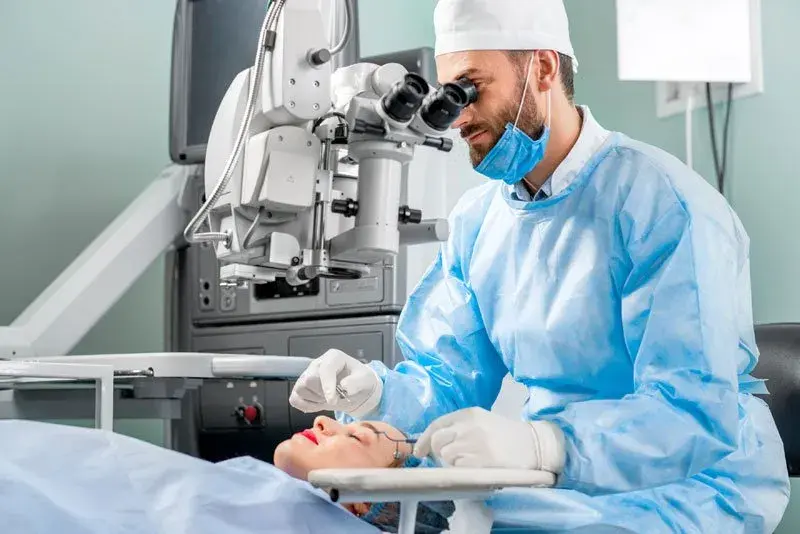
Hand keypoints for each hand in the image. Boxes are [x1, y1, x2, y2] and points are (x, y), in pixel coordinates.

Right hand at [289, 349, 382, 416]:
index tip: (333, 400)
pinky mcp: (301, 388)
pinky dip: (305, 406)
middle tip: (335, 398)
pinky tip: (318, 404)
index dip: (327, 386)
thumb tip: (344, 386)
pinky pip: (295, 399)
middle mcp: (317, 364)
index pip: (324, 369)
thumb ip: (356, 382)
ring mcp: (307, 375)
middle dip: (322, 394)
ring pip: (300, 389)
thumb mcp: (365, 380)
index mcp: (333, 357)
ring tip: (327, 399)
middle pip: (309, 380)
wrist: (356, 390)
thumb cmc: (360, 381)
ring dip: (315, 400)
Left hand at [413, 407, 565, 472]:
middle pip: (438, 440)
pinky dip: (463, 470)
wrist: (533, 446)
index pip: (437, 424)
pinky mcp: (479, 461)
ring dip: (452, 461)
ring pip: (446, 456)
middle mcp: (469, 426)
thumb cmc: (506, 435)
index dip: (425, 439)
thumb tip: (433, 441)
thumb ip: (460, 426)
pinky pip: (458, 468)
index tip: (419, 451)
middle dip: (437, 451)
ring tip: (470, 460)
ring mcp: (473, 444)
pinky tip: (476, 466)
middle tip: (447, 456)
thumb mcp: (482, 421)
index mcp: (469, 414)